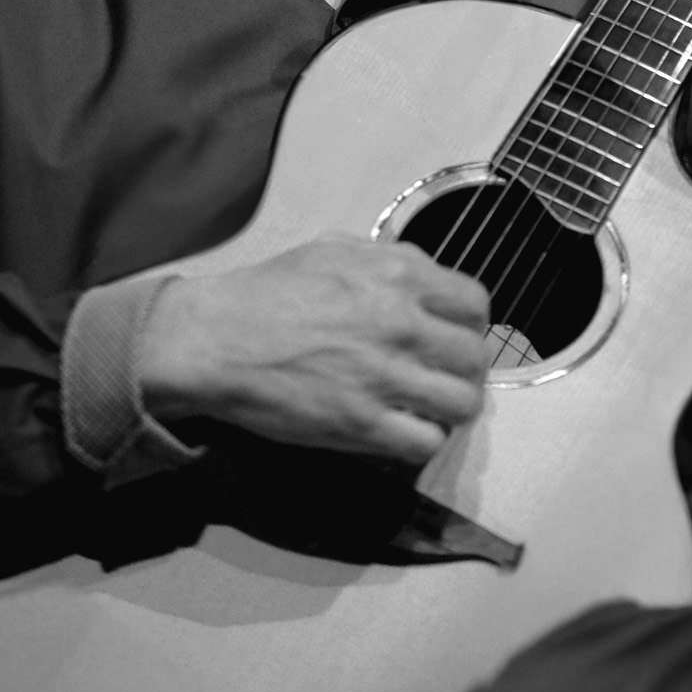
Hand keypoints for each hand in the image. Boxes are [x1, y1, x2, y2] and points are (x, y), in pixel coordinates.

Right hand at [138, 236, 489, 466]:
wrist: (215, 339)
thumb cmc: (267, 292)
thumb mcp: (334, 248)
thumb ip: (390, 257)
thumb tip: (429, 275)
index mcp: (398, 276)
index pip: (476, 304)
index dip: (471, 324)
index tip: (455, 336)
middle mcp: (401, 325)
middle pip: (476, 359)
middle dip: (464, 369)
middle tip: (442, 376)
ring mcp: (385, 377)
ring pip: (463, 404)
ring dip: (452, 409)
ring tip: (430, 407)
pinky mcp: (363, 425)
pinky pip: (426, 443)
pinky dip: (422, 440)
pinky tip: (403, 429)